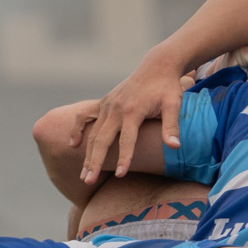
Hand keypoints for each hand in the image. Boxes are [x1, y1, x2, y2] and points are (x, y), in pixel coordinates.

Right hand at [78, 51, 186, 183]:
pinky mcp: (103, 103)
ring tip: (83, 175)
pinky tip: (73, 144)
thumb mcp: (174, 103)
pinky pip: (84, 116)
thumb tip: (174, 146)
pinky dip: (77, 129)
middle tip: (88, 181)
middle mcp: (115, 108)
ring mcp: (107, 105)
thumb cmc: (167, 87)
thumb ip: (172, 126)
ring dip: (86, 155)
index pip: (127, 139)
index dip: (124, 157)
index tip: (120, 175)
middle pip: (102, 139)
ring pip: (92, 133)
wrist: (157, 66)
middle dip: (95, 161)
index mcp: (133, 110)